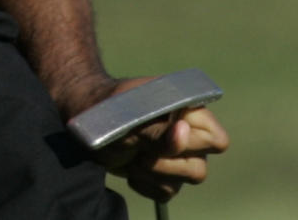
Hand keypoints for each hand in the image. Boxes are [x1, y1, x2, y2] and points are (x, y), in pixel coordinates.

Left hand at [96, 78, 229, 204]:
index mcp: (185, 111)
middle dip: (168, 164)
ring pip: (183, 183)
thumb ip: (158, 127)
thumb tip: (183, 132)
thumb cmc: (109, 110)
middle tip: (141, 150)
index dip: (194, 143)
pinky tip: (130, 168)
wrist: (87, 124)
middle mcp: (187, 135)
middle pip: (200, 168)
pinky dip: (146, 184)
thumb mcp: (130, 117)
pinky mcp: (163, 175)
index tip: (168, 136)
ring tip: (132, 158)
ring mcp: (177, 157)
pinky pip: (166, 192)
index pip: (216, 138)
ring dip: (155, 174)